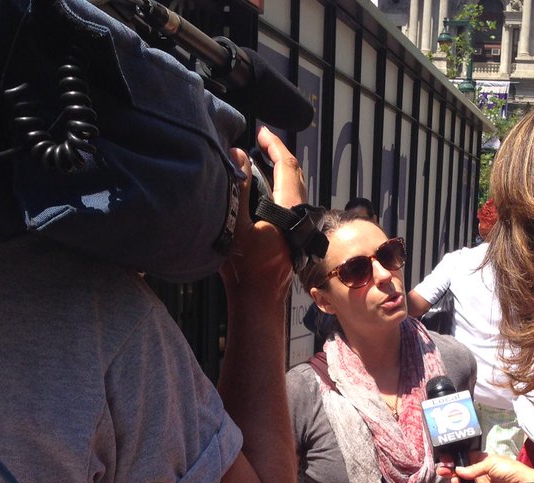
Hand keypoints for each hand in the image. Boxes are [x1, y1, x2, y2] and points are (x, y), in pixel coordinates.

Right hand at [220, 127, 305, 292]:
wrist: (258, 299)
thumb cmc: (246, 266)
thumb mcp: (236, 223)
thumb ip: (238, 188)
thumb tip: (239, 155)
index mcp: (288, 208)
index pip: (286, 165)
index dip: (274, 145)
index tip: (261, 132)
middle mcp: (297, 215)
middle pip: (293, 175)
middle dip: (278, 155)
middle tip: (261, 142)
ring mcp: (295, 227)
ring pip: (291, 189)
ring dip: (277, 172)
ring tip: (257, 161)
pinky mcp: (289, 236)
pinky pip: (286, 202)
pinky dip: (275, 188)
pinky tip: (257, 190)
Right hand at [435, 452, 533, 482]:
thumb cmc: (511, 470)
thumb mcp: (492, 463)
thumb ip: (474, 467)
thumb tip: (458, 470)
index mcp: (483, 459)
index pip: (465, 457)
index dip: (455, 457)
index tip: (445, 458)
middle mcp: (480, 470)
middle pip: (461, 469)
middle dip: (450, 468)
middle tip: (442, 470)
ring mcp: (480, 482)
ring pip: (462, 480)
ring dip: (454, 478)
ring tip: (451, 478)